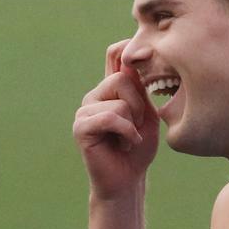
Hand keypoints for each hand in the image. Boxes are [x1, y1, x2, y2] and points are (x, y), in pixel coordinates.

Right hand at [73, 39, 160, 199]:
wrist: (128, 180)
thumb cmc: (139, 148)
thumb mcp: (147, 113)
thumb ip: (140, 88)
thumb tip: (135, 59)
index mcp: (111, 89)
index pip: (114, 55)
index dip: (127, 48)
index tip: (147, 54)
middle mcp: (96, 95)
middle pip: (122, 79)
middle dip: (139, 105)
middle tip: (137, 126)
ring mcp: (85, 110)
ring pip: (119, 102)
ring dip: (133, 124)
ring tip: (128, 139)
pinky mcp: (81, 126)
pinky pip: (110, 118)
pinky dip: (126, 133)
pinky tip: (124, 145)